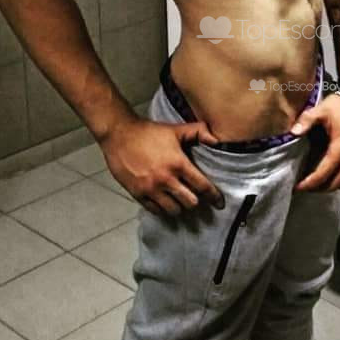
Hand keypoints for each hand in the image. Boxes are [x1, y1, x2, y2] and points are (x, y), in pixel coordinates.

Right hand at [99, 117, 225, 216]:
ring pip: (173, 210)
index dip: (214, 197)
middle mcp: (166, 179)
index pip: (202, 186)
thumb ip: (199, 132)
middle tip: (195, 198)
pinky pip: (154, 210)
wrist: (119, 135)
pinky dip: (162, 208)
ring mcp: (150, 188)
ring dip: (179, 207)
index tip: (219, 203)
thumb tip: (217, 140)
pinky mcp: (137, 193)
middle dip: (195, 201)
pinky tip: (164, 202)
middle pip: (190, 202)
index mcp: (178, 163)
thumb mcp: (176, 129)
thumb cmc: (148, 132)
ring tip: (179, 201)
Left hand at [291, 92, 339, 191]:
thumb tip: (293, 133)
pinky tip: (335, 176)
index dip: (309, 183)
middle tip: (306, 186)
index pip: (323, 174)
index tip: (297, 187)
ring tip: (318, 183)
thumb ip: (306, 121)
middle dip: (319, 188)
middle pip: (335, 183)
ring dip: (332, 185)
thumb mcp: (320, 110)